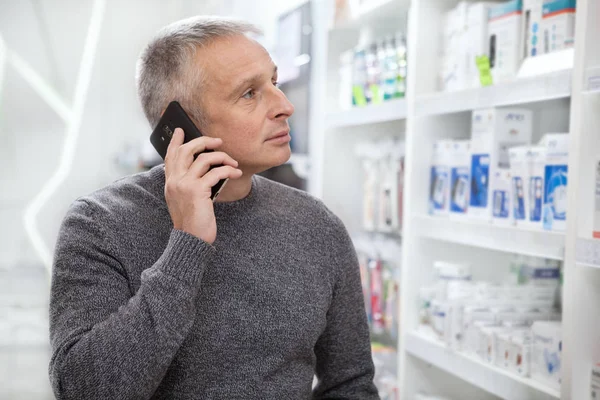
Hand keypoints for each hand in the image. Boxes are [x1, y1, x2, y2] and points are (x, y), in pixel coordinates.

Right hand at [164, 128, 241, 243]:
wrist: (191, 239)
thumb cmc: (193, 221)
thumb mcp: (186, 200)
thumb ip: (189, 184)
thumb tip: (205, 167)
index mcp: (170, 183)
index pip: (170, 156)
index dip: (176, 141)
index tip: (180, 130)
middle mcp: (175, 181)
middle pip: (187, 150)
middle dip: (204, 141)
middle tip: (218, 141)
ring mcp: (185, 185)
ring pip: (204, 158)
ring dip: (222, 157)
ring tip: (233, 162)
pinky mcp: (198, 190)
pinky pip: (216, 172)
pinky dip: (229, 170)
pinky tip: (236, 172)